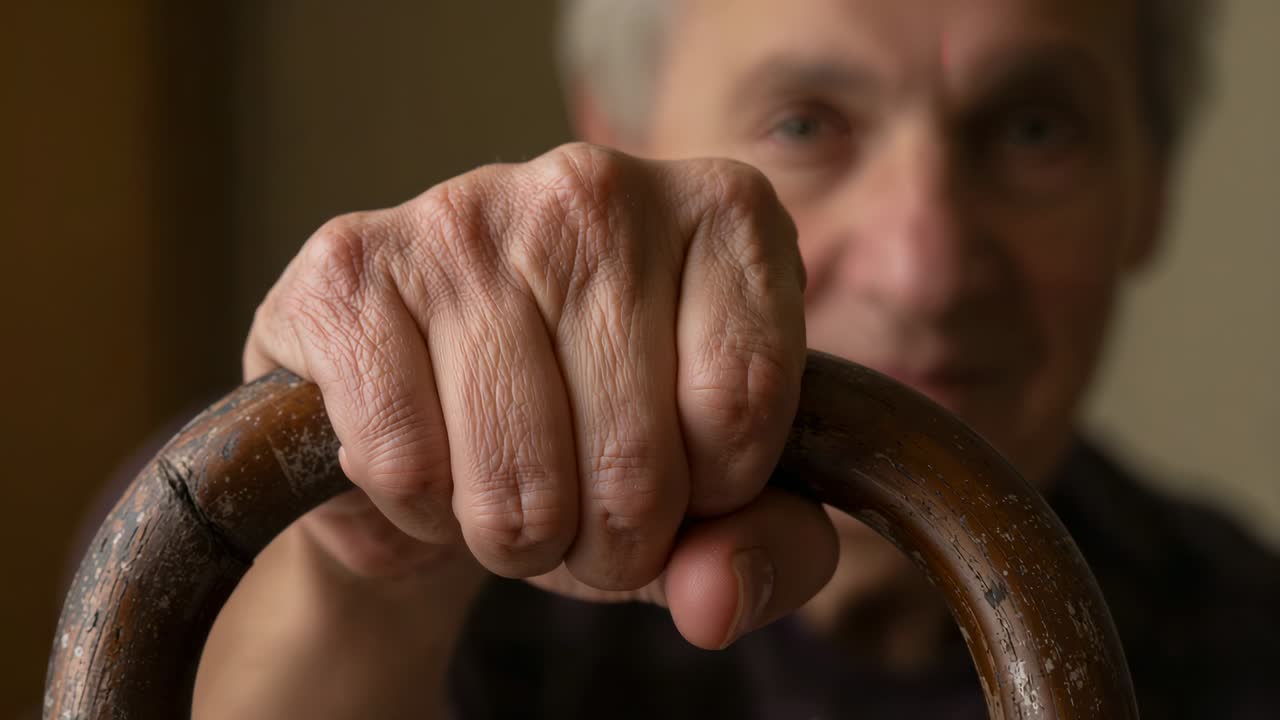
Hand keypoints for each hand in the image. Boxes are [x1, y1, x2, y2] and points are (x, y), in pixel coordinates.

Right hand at [244, 143, 836, 648]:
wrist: (432, 417)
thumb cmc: (592, 441)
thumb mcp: (713, 504)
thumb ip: (770, 550)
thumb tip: (718, 601)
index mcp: (723, 214)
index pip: (744, 400)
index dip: (715, 493)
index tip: (687, 481)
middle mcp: (597, 189)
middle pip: (637, 459)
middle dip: (610, 542)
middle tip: (581, 513)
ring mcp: (466, 214)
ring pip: (520, 481)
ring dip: (515, 539)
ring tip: (505, 489)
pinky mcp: (348, 267)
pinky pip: (405, 466)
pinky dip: (417, 510)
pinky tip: (427, 457)